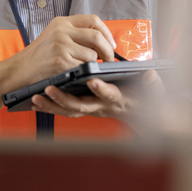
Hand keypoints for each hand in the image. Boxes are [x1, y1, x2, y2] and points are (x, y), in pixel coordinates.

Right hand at [6, 14, 116, 88]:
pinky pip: (83, 67)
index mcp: (62, 22)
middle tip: (110, 59)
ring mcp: (61, 46)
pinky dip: (86, 73)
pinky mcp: (60, 62)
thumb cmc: (38, 56)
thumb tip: (102, 39)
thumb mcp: (53, 35)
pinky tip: (81, 75)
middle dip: (107, 50)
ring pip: (92, 54)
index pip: (93, 20)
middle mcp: (62, 31)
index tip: (111, 43)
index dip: (106, 32)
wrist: (17, 72)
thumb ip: (75, 33)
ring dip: (94, 64)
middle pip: (96, 36)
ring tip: (89, 68)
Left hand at [32, 70, 191, 138]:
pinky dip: (52, 107)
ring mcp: (93, 110)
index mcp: (119, 100)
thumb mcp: (154, 91)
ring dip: (53, 105)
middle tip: (50, 89)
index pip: (110, 95)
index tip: (92, 81)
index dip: (101, 89)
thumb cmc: (146, 100)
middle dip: (64, 98)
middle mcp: (103, 107)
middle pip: (81, 106)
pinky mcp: (86, 109)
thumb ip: (153, 83)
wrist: (142, 115)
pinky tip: (38, 102)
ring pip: (70, 111)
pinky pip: (66, 111)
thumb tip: (150, 75)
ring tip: (36, 97)